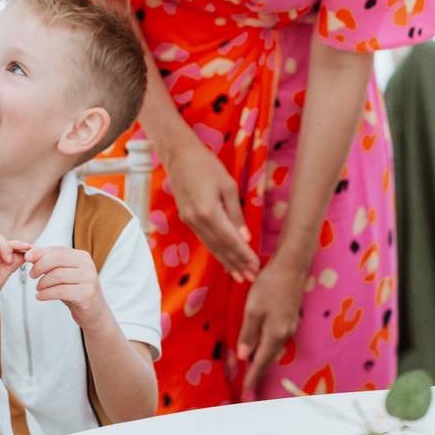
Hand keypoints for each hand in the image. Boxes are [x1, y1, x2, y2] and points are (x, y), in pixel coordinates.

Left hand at [25, 246, 109, 330]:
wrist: (94, 311)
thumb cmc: (75, 290)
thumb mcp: (63, 274)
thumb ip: (50, 262)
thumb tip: (30, 252)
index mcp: (81, 256)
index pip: (57, 250)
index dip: (40, 253)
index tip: (27, 257)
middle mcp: (87, 265)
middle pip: (56, 260)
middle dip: (39, 266)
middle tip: (32, 275)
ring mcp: (88, 279)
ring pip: (57, 275)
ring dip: (42, 282)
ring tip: (38, 288)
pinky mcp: (86, 294)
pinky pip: (60, 291)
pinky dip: (46, 294)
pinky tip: (40, 296)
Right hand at [163, 140, 258, 281]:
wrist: (178, 156)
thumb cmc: (207, 166)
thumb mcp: (228, 187)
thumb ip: (235, 214)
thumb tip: (245, 238)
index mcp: (209, 212)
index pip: (230, 240)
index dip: (243, 255)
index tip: (255, 267)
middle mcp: (196, 221)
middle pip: (219, 247)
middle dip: (235, 264)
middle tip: (250, 278)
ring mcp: (189, 221)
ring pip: (210, 246)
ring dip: (225, 261)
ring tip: (238, 275)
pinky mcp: (186, 218)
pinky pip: (203, 239)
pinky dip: (215, 250)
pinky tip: (223, 258)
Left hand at [237, 258, 307, 390]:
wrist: (292, 267)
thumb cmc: (269, 286)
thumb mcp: (253, 309)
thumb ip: (248, 334)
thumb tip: (243, 356)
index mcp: (275, 334)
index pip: (261, 361)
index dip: (252, 375)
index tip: (245, 390)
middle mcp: (285, 334)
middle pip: (269, 357)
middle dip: (258, 370)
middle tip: (247, 383)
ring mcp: (290, 326)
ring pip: (274, 348)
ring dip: (263, 358)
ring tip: (252, 368)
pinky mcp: (291, 318)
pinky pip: (277, 339)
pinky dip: (268, 346)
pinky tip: (261, 345)